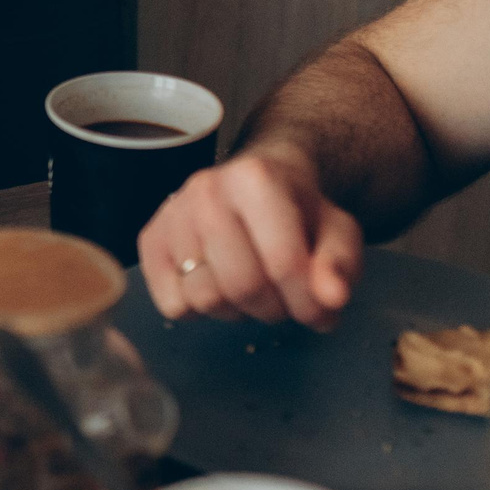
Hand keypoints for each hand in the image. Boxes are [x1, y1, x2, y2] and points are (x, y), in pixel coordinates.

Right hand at [135, 142, 363, 329]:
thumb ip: (340, 265)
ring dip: (236, 310)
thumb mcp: (337, 232)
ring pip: (204, 298)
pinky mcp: (149, 240)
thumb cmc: (298, 212)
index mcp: (255, 178)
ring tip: (252, 288)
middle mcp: (205, 190)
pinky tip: (218, 284)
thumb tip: (331, 299)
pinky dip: (199, 310)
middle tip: (284, 298)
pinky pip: (172, 304)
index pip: (283, 263)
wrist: (254, 183)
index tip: (321, 310)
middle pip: (241, 286)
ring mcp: (171, 215)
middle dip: (272, 308)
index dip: (308, 302)